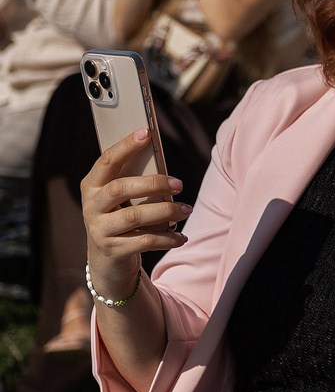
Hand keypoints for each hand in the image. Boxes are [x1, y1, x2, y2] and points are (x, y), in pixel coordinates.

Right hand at [81, 131, 188, 300]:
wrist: (107, 260)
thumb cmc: (121, 219)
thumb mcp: (122, 200)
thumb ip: (136, 184)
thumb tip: (166, 172)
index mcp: (93, 186)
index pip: (107, 161)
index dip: (125, 146)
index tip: (146, 132)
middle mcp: (91, 206)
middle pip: (120, 188)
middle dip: (153, 183)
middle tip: (179, 184)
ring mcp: (99, 229)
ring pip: (134, 216)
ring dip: (166, 211)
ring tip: (186, 209)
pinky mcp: (112, 250)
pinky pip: (145, 241)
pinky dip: (167, 238)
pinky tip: (181, 237)